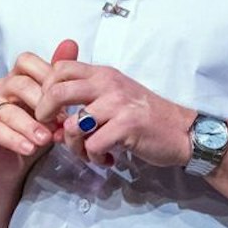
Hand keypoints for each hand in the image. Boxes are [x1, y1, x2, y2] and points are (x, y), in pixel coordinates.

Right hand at [0, 38, 80, 171]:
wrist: (9, 161)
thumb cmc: (32, 129)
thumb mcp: (50, 106)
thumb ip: (58, 80)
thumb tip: (71, 43)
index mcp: (16, 77)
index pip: (26, 61)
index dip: (47, 75)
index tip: (66, 97)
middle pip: (19, 84)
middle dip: (42, 103)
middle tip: (60, 122)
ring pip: (8, 111)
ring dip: (30, 126)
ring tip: (46, 139)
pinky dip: (15, 140)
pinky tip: (30, 148)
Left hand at [36, 46, 194, 169]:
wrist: (182, 131)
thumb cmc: (145, 118)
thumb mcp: (115, 98)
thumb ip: (85, 102)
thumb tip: (51, 121)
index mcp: (103, 74)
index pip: (60, 69)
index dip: (45, 89)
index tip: (49, 110)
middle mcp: (109, 84)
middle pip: (57, 92)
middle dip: (45, 115)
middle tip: (53, 132)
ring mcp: (118, 104)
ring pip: (72, 125)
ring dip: (74, 146)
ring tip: (88, 153)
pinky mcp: (127, 126)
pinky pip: (93, 144)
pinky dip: (94, 157)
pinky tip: (106, 159)